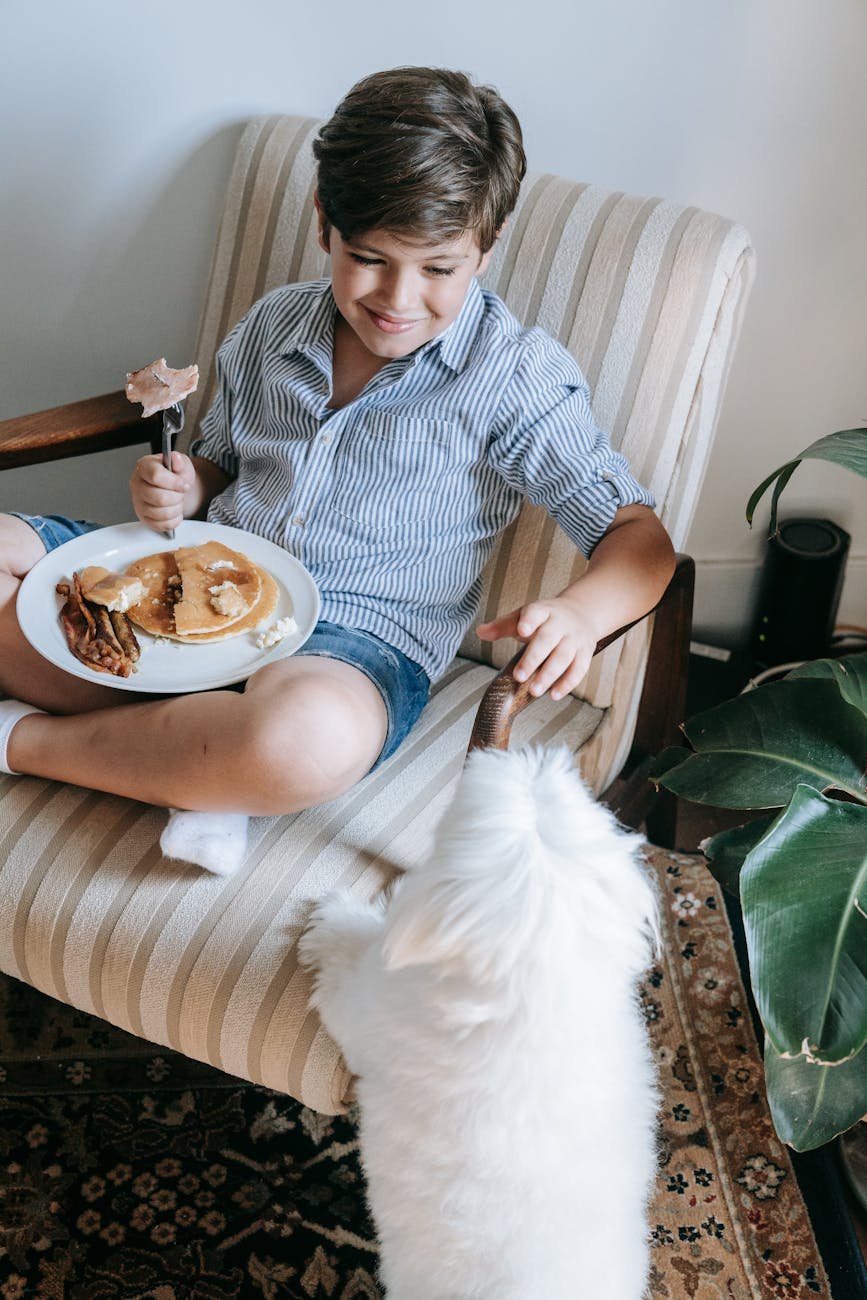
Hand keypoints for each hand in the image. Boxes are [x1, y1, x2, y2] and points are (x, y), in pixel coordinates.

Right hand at [130, 451, 196, 531]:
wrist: (174, 487)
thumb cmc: (174, 474)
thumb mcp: (181, 463)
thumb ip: (179, 461)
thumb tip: (175, 458)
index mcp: (144, 467)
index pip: (156, 476)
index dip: (174, 482)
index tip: (184, 484)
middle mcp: (137, 484)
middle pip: (159, 498)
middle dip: (177, 497)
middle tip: (180, 493)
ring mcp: (138, 503)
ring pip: (161, 513)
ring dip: (176, 509)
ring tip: (177, 501)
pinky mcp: (144, 518)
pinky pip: (161, 525)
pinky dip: (173, 520)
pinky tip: (174, 511)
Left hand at [476, 594, 602, 699]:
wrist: (583, 613)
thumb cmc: (545, 619)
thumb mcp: (524, 616)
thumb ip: (503, 626)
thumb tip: (480, 632)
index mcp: (543, 611)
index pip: (536, 613)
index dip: (529, 621)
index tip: (521, 630)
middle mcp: (560, 624)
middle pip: (548, 639)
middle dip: (533, 658)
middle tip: (519, 676)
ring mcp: (574, 639)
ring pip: (564, 657)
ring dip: (549, 675)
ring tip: (534, 691)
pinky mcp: (585, 653)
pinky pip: (579, 669)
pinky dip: (568, 683)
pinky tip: (554, 695)